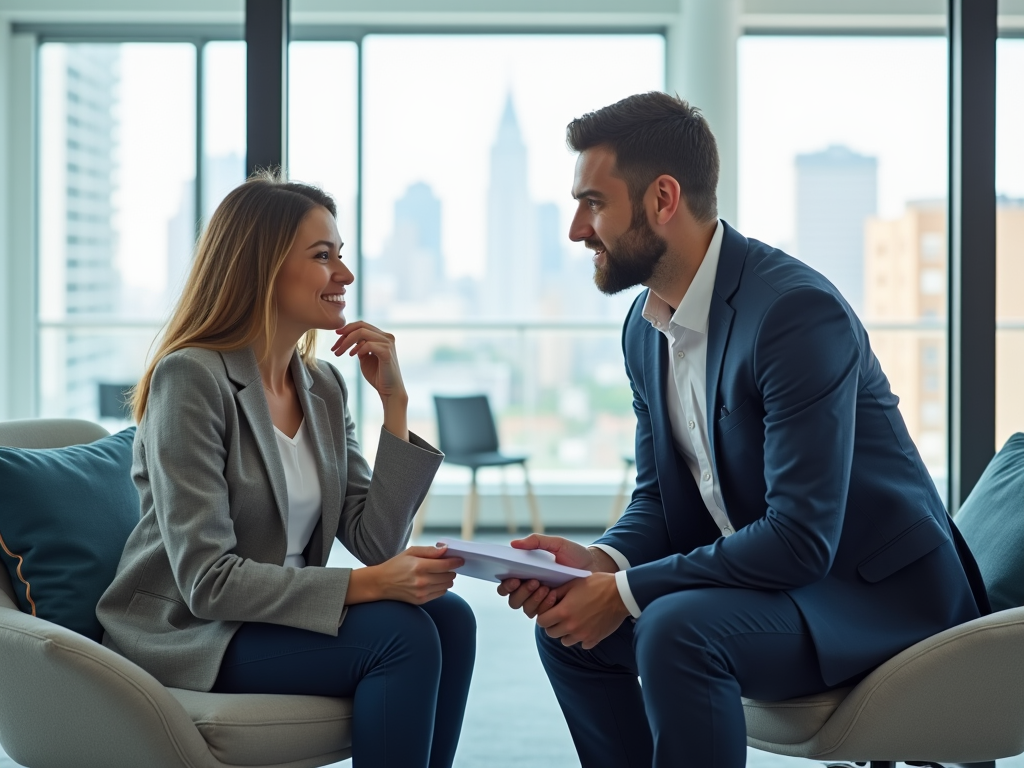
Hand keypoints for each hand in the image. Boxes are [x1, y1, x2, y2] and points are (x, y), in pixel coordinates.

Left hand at [332, 322, 406, 401]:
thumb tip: (348, 336)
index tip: (336, 335)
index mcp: (382, 337)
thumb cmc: (377, 375)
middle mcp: (387, 337)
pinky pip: (368, 344)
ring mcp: (388, 343)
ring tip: (340, 353)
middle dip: (345, 334)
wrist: (389, 390)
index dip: (347, 328)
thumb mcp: (365, 357)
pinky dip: (358, 349)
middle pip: (361, 326)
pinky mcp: (387, 352)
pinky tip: (353, 356)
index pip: (362, 325)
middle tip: (335, 347)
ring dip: (347, 342)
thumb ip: (359, 345)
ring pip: (362, 333)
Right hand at [347, 545, 463, 605]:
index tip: (460, 560)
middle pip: (449, 576)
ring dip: (448, 578)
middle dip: (451, 569)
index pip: (445, 564)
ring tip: (441, 573)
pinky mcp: (421, 600)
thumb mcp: (411, 552)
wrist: (381, 583)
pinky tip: (435, 581)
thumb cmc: (396, 565)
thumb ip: (430, 551)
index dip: (456, 561)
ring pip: (447, 585)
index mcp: (419, 566)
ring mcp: (422, 592)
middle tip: (448, 565)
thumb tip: (446, 549)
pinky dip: (442, 587)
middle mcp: (422, 581)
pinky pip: (441, 593)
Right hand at [496, 535, 601, 617]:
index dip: (505, 584)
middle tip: (533, 581)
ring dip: (532, 599)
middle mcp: (529, 588)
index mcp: (526, 572)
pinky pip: (541, 615)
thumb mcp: (557, 544)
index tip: (513, 578)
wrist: (595, 568)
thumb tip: (513, 544)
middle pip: (512, 599)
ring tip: (545, 587)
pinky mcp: (553, 610)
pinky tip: (554, 595)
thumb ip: (536, 541)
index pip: (506, 583)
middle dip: (520, 592)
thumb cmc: (574, 555)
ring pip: (525, 608)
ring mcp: (540, 601)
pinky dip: (544, 606)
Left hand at [536, 572, 629, 648]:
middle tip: (561, 616)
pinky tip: (586, 627)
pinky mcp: (594, 639)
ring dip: (566, 633)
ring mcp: (583, 635)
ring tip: (574, 622)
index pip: (542, 622)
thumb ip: (558, 592)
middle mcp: (571, 626)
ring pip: (565, 641)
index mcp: (564, 612)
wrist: (620, 594)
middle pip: (551, 633)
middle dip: (553, 625)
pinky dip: (582, 638)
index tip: (550, 612)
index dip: (544, 616)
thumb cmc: (597, 585)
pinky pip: (582, 644)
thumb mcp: (574, 583)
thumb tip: (548, 598)